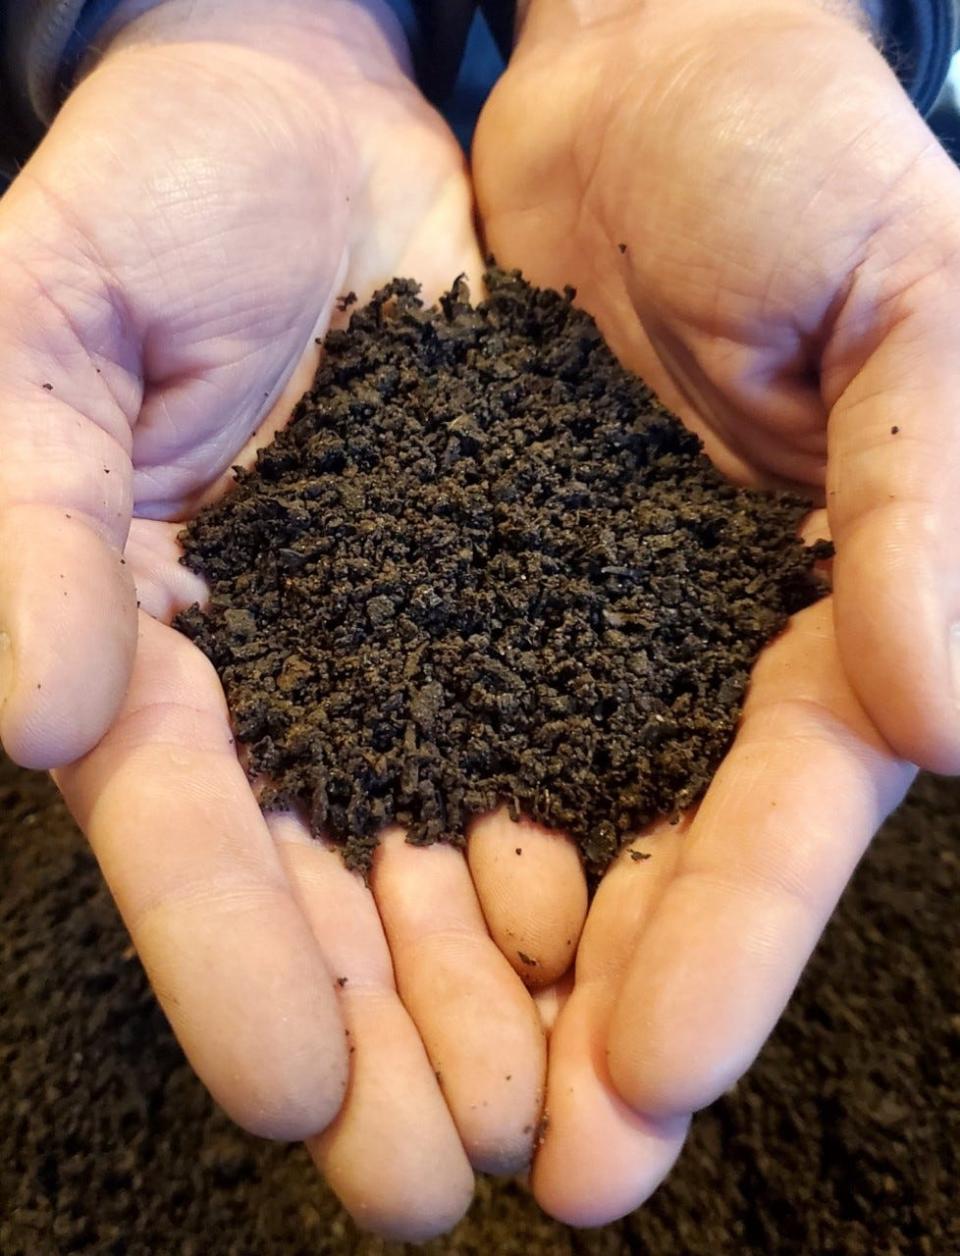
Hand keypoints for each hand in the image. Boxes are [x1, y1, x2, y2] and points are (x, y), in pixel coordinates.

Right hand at [0, 0, 585, 1238]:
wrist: (301, 127)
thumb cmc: (151, 201)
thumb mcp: (45, 327)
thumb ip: (28, 513)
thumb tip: (35, 716)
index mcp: (149, 640)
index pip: (180, 831)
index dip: (223, 964)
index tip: (287, 1102)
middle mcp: (280, 676)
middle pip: (318, 886)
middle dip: (372, 1036)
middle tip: (433, 1182)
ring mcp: (399, 645)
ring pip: (439, 846)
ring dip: (482, 985)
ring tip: (544, 1116)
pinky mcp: (507, 592)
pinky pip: (543, 736)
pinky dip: (573, 842)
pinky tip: (608, 933)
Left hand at [472, 0, 938, 1221]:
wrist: (645, 80)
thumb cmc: (799, 162)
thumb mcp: (909, 310)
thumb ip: (932, 500)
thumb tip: (943, 716)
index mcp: (821, 611)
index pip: (781, 812)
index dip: (733, 947)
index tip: (657, 1077)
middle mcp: (690, 649)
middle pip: (654, 866)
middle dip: (606, 1020)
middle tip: (545, 1177)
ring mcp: (572, 621)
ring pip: (533, 825)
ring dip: (491, 973)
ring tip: (435, 1109)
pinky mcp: (464, 570)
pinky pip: (426, 714)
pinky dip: (397, 822)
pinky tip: (362, 925)